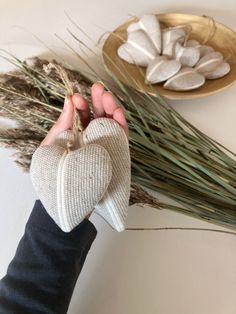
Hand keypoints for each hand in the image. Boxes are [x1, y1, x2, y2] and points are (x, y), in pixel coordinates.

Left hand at [40, 82, 128, 219]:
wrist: (68, 199)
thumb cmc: (56, 173)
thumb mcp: (53, 145)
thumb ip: (62, 124)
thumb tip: (68, 100)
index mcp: (77, 135)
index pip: (82, 115)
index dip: (81, 105)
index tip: (76, 97)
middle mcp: (93, 138)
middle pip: (99, 116)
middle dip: (99, 101)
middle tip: (98, 88)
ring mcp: (105, 145)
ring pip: (112, 124)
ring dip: (112, 109)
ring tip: (108, 97)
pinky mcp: (116, 155)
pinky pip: (121, 138)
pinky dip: (121, 125)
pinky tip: (118, 113)